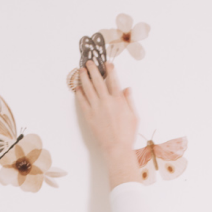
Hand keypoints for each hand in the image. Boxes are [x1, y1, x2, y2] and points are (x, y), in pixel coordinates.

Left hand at [74, 61, 139, 186]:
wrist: (117, 148)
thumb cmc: (127, 135)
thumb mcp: (134, 117)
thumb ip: (129, 101)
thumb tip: (126, 89)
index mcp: (119, 100)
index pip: (113, 80)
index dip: (110, 70)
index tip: (107, 63)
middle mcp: (106, 101)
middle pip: (98, 80)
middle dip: (93, 69)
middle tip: (89, 62)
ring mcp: (96, 108)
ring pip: (88, 88)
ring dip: (84, 77)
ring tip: (81, 71)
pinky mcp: (89, 116)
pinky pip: (82, 101)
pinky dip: (79, 93)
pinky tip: (77, 88)